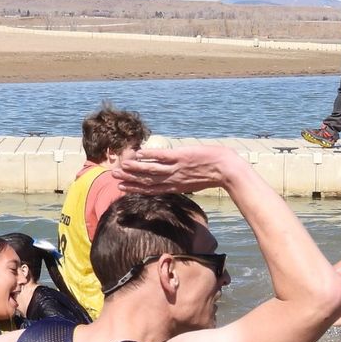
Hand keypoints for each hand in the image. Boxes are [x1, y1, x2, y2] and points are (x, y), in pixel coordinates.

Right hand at [116, 145, 243, 194]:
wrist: (226, 170)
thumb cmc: (214, 174)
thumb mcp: (196, 182)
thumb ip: (183, 180)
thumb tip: (176, 177)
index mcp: (176, 186)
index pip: (151, 188)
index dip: (135, 188)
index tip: (122, 187)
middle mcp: (173, 179)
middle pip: (147, 180)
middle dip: (129, 179)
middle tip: (114, 177)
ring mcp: (176, 168)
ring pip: (151, 169)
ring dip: (134, 168)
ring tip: (121, 166)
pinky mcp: (180, 157)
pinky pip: (161, 156)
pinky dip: (149, 155)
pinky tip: (138, 154)